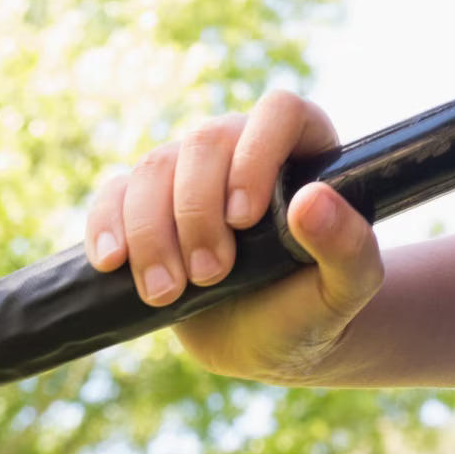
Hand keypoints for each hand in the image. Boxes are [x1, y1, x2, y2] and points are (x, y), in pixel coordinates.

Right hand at [84, 88, 382, 382]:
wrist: (267, 343)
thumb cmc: (315, 305)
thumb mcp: (348, 287)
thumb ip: (348, 246)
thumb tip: (312, 201)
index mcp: (302, 146)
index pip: (277, 110)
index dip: (256, 153)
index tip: (244, 218)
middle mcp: (242, 145)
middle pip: (205, 140)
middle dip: (197, 212)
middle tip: (210, 275)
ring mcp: (190, 173)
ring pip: (155, 166)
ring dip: (152, 232)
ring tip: (168, 293)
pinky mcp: (147, 205)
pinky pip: (113, 192)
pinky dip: (106, 224)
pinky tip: (113, 262)